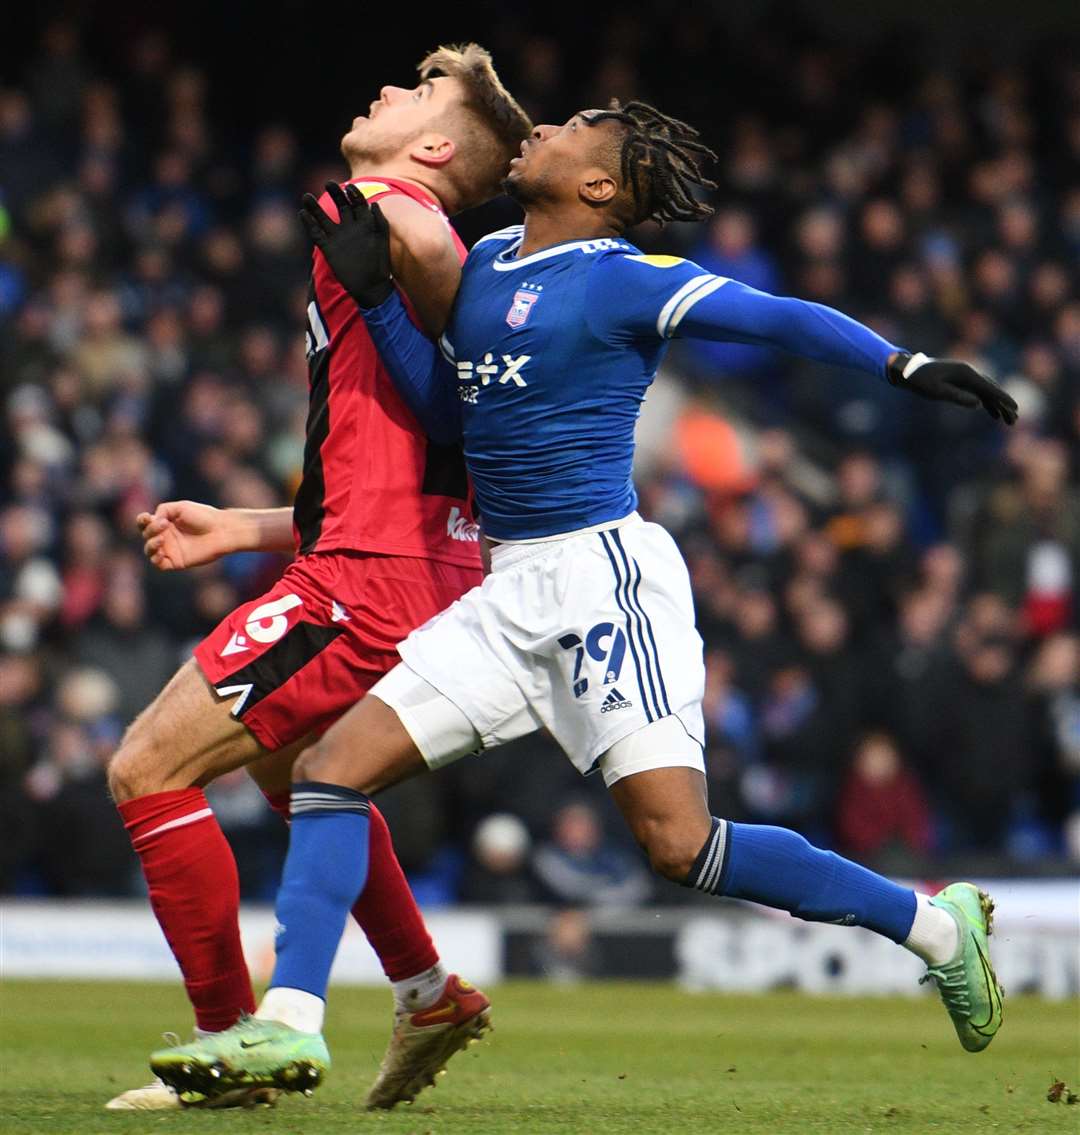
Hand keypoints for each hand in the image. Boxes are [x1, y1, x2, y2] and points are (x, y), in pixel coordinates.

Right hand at [136, 501, 238, 569]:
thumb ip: (163, 510)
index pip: (145, 523)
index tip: (147, 517)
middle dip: (150, 529)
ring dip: (150, 544)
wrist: (221, 530)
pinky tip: (161, 552)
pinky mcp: (177, 562)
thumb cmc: (204, 516)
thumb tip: (152, 520)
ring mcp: (171, 549)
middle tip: (164, 524)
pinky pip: (159, 564)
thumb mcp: (181, 507)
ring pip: (149, 550)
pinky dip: (155, 559)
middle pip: (146, 535)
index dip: (141, 521)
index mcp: (165, 522)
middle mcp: (166, 536)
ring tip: (161, 539)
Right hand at [300, 181, 393, 307]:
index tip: (348, 187)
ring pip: (323, 218)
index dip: (353, 194)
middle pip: (341, 206)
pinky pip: (316, 233)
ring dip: (314, 208)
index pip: (357, 202)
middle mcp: (350, 228)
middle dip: (335, 193)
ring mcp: (338, 238)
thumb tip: (373, 204)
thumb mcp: (381, 240)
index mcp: (364, 224)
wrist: (372, 286)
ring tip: (306, 197)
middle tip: (328, 183)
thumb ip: (379, 221)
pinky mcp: (328, 249)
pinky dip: (309, 224)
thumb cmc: (380, 263)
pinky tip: (302, 214)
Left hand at [887, 352, 1018, 423]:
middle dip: (1004, 404)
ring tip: (1008, 420)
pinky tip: (993, 414)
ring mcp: (966, 377)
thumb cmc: (920, 380)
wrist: (908, 371)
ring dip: (998, 405)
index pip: (988, 387)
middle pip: (991, 389)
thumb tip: (978, 404)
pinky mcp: (960, 381)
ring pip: (986, 392)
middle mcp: (969, 372)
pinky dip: (987, 403)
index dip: (1002, 398)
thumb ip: (957, 397)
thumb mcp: (936, 391)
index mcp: (965, 373)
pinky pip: (978, 393)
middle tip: (1015, 419)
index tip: (1015, 408)